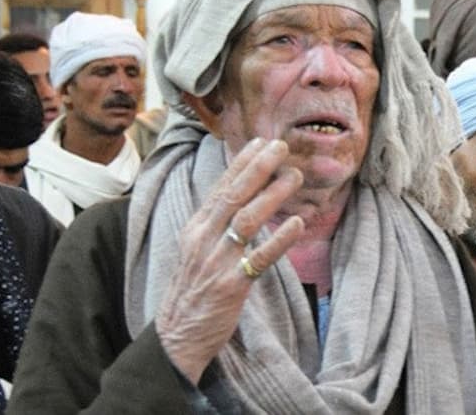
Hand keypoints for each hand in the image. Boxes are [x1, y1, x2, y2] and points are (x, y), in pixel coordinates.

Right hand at [155, 138, 303, 383]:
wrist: (178, 333)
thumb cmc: (192, 289)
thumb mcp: (195, 250)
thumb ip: (214, 225)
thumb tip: (238, 200)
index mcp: (195, 228)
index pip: (220, 187)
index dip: (241, 163)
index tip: (260, 142)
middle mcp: (204, 239)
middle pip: (233, 195)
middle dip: (258, 168)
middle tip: (280, 146)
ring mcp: (217, 261)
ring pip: (246, 220)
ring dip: (272, 195)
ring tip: (294, 176)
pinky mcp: (232, 285)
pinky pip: (259, 258)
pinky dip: (278, 240)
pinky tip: (297, 224)